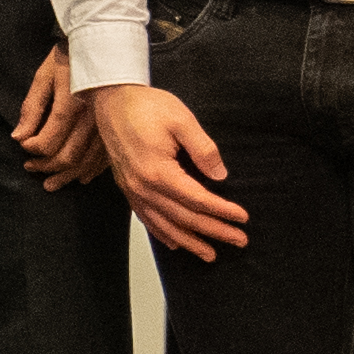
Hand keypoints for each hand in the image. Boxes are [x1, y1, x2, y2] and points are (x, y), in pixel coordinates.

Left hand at [13, 49, 105, 187]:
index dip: (32, 149)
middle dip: (45, 167)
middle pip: (67, 157)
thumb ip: (31, 108)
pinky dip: (91, 171)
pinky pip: (105, 158)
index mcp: (71, 105)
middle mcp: (92, 119)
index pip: (47, 142)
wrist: (103, 43)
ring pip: (87, 162)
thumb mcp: (43, 77)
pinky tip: (80, 177)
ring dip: (66, 175)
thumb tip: (18, 136)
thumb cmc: (70, 57)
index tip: (23, 146)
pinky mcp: (117, 127)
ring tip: (50, 182)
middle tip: (30, 168)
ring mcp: (108, 125)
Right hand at [89, 81, 244, 257]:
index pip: (197, 200)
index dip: (222, 211)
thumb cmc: (145, 107)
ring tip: (209, 253)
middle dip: (213, 231)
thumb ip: (204, 150)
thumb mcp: (182, 120)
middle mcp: (143, 186)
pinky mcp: (128, 187)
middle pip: (183, 217)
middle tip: (238, 240)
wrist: (111, 100)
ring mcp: (133, 189)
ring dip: (189, 241)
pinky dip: (162, 233)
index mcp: (158, 171)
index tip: (242, 218)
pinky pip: (145, 217)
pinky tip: (175, 242)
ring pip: (164, 224)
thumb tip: (220, 175)